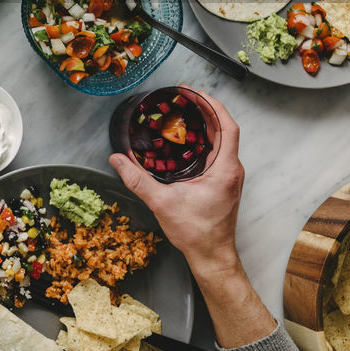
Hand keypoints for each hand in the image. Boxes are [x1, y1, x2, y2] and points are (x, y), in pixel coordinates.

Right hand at [109, 86, 243, 276]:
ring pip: (223, 140)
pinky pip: (218, 151)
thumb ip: (137, 179)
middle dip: (206, 109)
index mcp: (225, 170)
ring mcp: (229, 176)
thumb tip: (117, 159)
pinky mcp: (224, 182)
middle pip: (225, 129)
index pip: (228, 127)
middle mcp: (232, 170)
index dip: (214, 106)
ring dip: (206, 124)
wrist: (212, 256)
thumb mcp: (162, 202)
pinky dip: (205, 139)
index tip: (196, 93)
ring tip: (183, 112)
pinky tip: (186, 138)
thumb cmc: (196, 233)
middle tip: (183, 97)